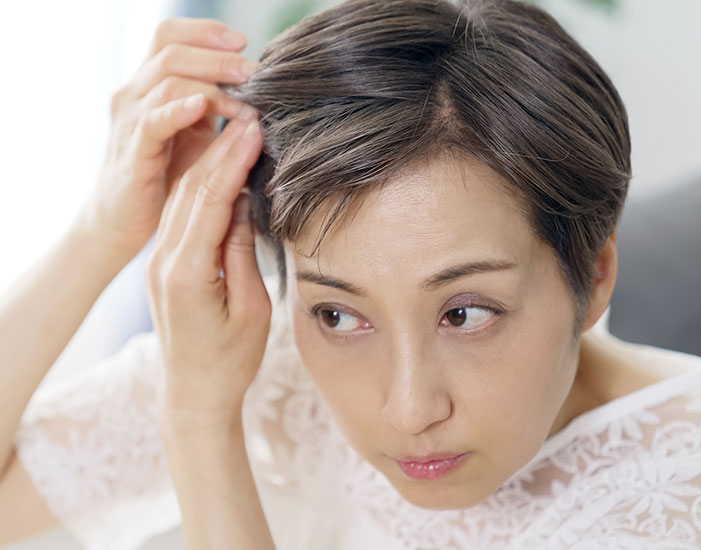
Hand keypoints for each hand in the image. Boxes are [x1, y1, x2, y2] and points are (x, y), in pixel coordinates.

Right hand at [80, 17, 258, 259]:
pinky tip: (203, 107)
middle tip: (253, 70)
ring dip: (210, 85)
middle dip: (216, 57)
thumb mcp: (194, 134)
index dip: (205, 33)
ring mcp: (130, 120)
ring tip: (243, 99)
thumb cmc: (163, 176)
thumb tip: (258, 91)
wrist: (124, 220)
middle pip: (171, 51)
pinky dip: (178, 110)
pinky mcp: (133, 151)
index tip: (243, 43)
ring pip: (166, 80)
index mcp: (149, 84)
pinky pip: (152, 121)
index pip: (170, 36)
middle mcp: (135, 94)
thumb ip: (217, 108)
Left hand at [145, 112, 269, 436]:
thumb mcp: (253, 310)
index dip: (233, 161)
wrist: (193, 393)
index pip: (210, 201)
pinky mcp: (166, 263)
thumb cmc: (229, 361)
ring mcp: (161, 261)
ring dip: (210, 162)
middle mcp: (165, 261)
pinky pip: (183, 215)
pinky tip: (220, 168)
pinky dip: (203, 186)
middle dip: (221, 150)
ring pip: (184, 198)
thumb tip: (244, 205)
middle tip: (250, 116)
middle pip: (192, 191)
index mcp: (187, 273)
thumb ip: (244, 255)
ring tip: (238, 131)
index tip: (254, 128)